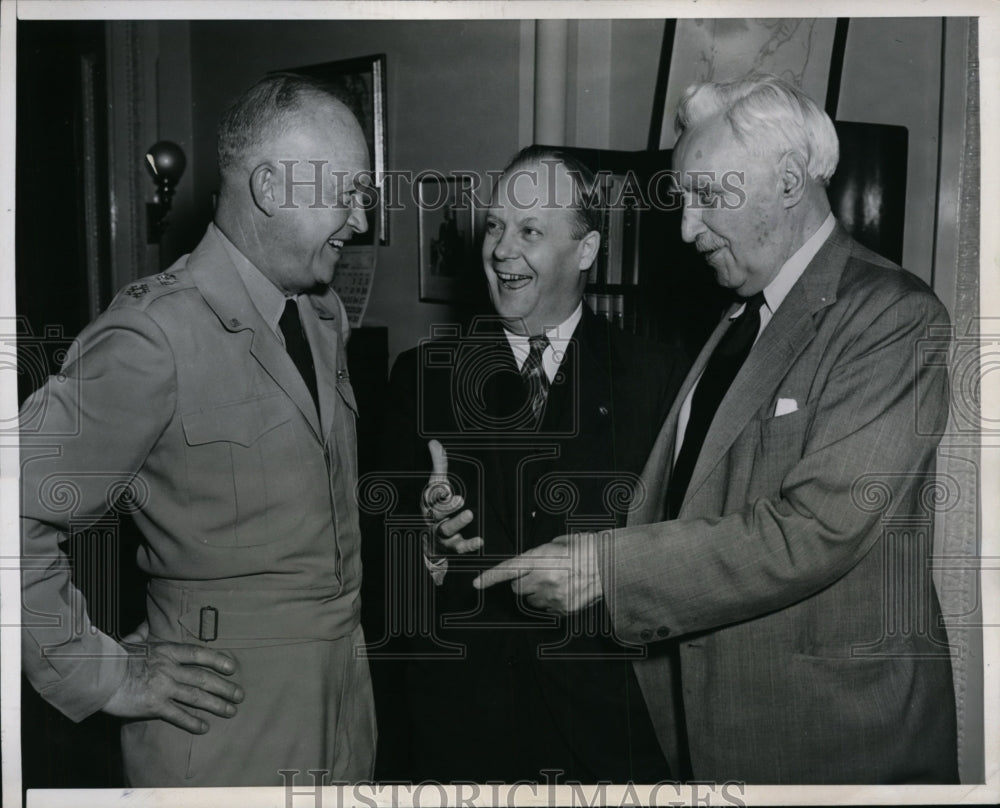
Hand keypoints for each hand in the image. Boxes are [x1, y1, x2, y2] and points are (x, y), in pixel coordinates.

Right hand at [102, 634, 244, 733]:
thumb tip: (147, 624)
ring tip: (231, 711)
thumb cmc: (115, 657)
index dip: (218, 660)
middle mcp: (170, 668)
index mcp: (167, 651)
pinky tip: (204, 728)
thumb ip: (144, 633)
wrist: (97, 674)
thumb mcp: (133, 641)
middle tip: (240, 695)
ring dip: (217, 705)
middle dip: (225, 687)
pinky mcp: (154, 705)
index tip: (233, 668)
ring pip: (197, 697)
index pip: (200, 654)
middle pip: (204, 678)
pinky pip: (178, 715)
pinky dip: (192, 722)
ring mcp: (163, 687)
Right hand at [421, 439, 482, 554]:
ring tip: (469, 514)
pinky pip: (460, 548)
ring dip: (457, 522)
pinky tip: (479, 541)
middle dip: (447, 506)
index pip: (430, 497)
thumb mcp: (437, 485)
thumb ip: (439, 464)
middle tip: (459, 498)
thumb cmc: (438, 506)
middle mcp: (434, 519)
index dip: (436, 493)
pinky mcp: (454, 546)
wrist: (434, 541)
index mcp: (430, 503)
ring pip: (447, 530)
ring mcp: (443, 534)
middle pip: (437, 513)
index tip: (444, 487)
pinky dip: (469, 545)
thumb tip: (434, 442)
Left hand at [472, 533, 602, 614]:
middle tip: (538, 573)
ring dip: (536, 592)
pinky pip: (547, 608)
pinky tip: (565, 590)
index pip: (508, 570)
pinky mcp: (564, 609)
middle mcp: (544, 579)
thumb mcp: (559, 542)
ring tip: (556, 581)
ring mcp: (554, 597)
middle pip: (516, 588)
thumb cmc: (586, 547)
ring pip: (530, 600)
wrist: (612, 565)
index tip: (476, 584)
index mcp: (540, 558)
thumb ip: (539, 554)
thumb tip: (529, 563)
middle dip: (521, 581)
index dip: (489, 578)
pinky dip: (551, 601)